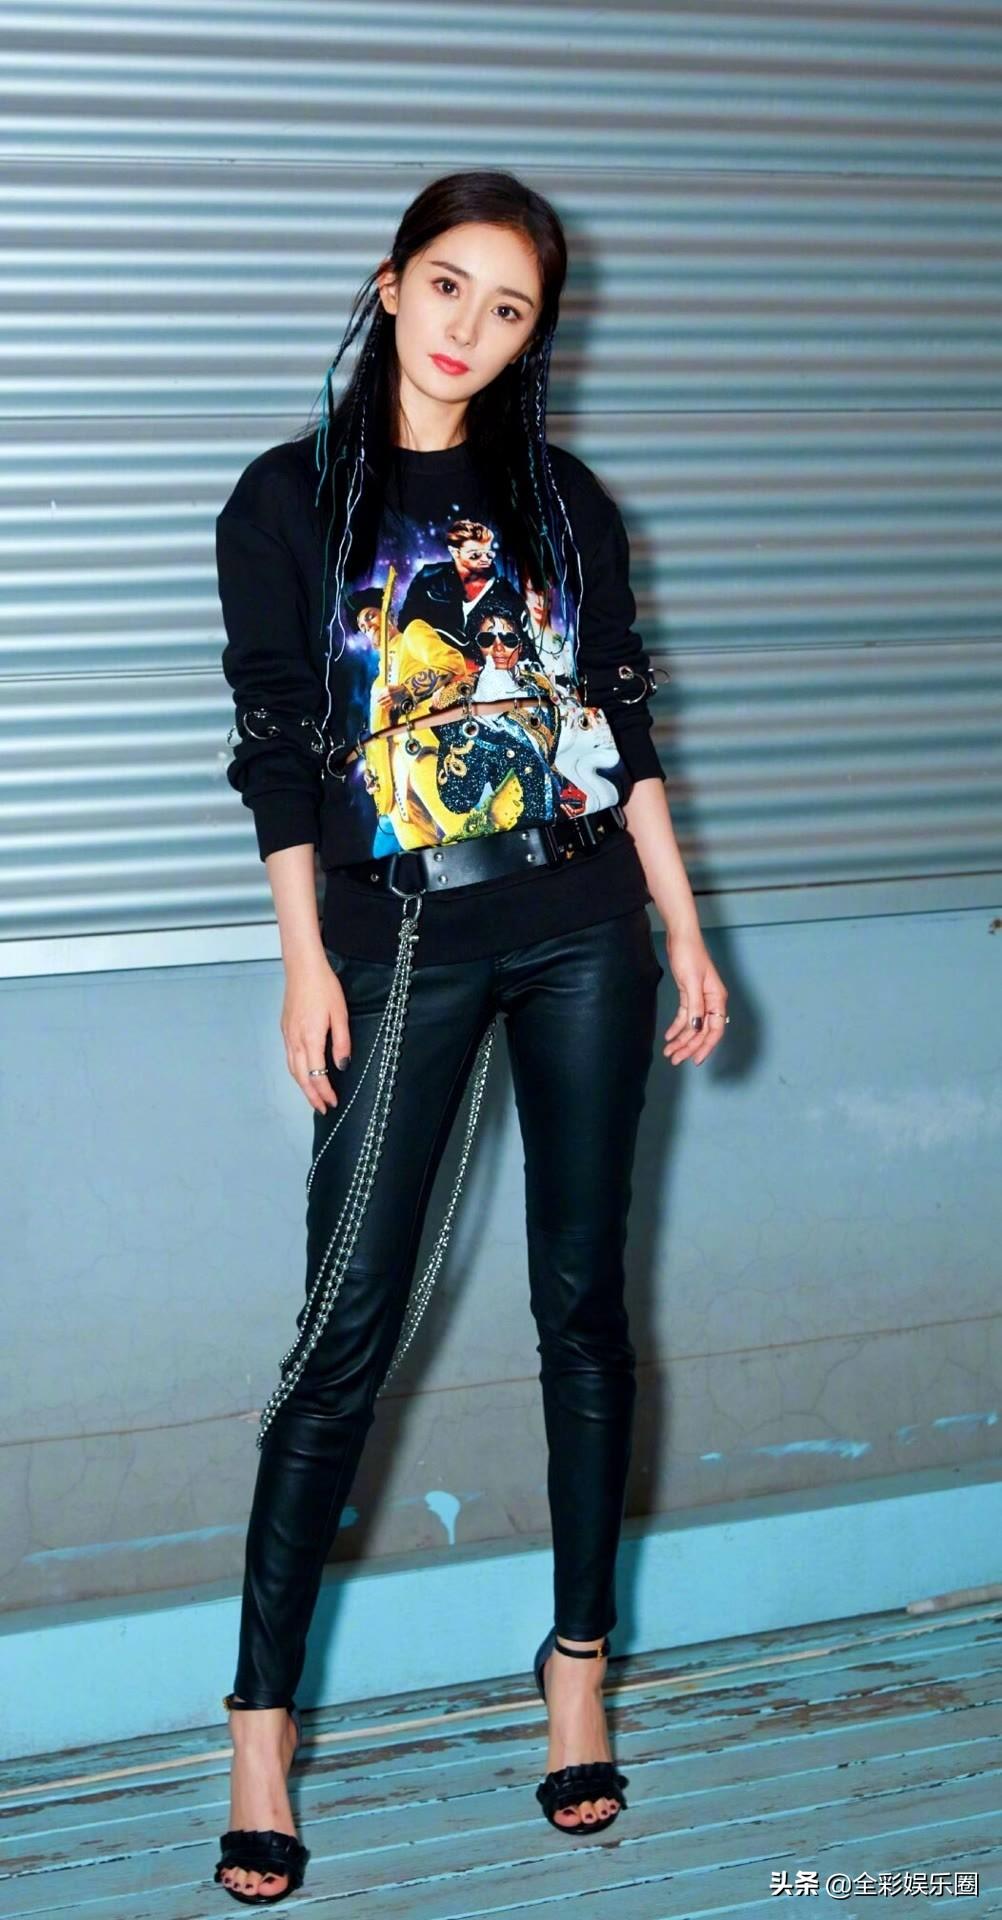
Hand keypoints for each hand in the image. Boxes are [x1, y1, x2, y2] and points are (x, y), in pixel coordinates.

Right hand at [280, 949, 350, 1112]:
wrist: (302, 967)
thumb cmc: (324, 987)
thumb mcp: (340, 1014)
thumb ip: (342, 1042)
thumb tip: (342, 1065)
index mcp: (310, 1038)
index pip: (316, 1075)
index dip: (324, 1092)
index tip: (332, 1103)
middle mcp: (295, 1040)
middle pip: (300, 1077)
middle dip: (311, 1095)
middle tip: (322, 1108)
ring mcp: (287, 1035)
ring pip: (292, 1069)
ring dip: (302, 1086)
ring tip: (313, 1096)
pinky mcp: (285, 1029)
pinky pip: (289, 1058)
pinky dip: (297, 1072)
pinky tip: (304, 1074)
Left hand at [661, 930, 728, 1066]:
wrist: (681, 936)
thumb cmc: (689, 955)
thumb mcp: (691, 982)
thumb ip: (695, 1007)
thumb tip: (697, 1029)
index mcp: (717, 999)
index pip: (715, 1030)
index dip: (706, 1047)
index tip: (694, 1060)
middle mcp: (711, 1002)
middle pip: (702, 1031)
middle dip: (689, 1047)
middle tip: (675, 1059)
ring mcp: (700, 999)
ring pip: (693, 1026)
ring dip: (682, 1040)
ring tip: (669, 1052)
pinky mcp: (689, 995)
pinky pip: (685, 1017)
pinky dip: (677, 1027)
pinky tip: (669, 1037)